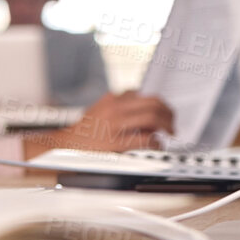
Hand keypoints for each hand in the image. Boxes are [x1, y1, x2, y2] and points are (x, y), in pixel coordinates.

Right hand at [24, 91, 174, 155]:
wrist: (66, 145)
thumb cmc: (85, 130)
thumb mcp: (100, 108)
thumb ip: (119, 104)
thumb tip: (143, 106)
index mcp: (112, 99)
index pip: (142, 94)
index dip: (158, 103)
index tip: (164, 111)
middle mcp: (115, 108)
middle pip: (152, 103)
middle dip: (168, 113)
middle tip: (172, 123)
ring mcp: (116, 125)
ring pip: (152, 118)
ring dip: (167, 126)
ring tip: (169, 133)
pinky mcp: (117, 142)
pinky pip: (145, 139)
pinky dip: (156, 142)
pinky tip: (157, 145)